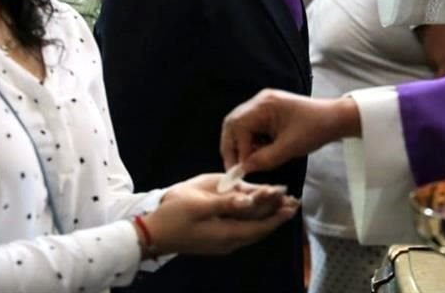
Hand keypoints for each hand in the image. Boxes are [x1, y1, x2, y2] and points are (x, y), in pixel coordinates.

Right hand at [143, 174, 298, 255]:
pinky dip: (254, 221)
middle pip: (259, 229)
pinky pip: (242, 231)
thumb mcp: (199, 204)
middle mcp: (229, 242)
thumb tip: (250, 201)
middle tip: (293, 202)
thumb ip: (226, 202)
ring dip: (266, 218)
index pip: (261, 225)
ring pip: (252, 231)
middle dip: (277, 215)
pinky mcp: (216, 241)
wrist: (150, 234)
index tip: (293, 202)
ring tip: (280, 206)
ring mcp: (222, 243)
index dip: (278, 214)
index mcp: (227, 233)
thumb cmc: (173, 215)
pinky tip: (255, 213)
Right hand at [221, 89, 361, 173]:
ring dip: (242, 145)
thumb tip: (244, 169)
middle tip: (236, 168)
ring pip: (240, 126)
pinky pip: (251, 127)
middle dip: (232, 146)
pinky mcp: (269, 111)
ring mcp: (264, 105)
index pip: (237, 127)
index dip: (237, 149)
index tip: (242, 169)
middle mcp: (260, 101)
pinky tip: (261, 152)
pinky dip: (251, 141)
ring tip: (252, 161)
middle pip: (233, 123)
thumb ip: (265, 159)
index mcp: (264, 105)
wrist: (335, 118)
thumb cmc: (316, 129)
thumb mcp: (290, 148)